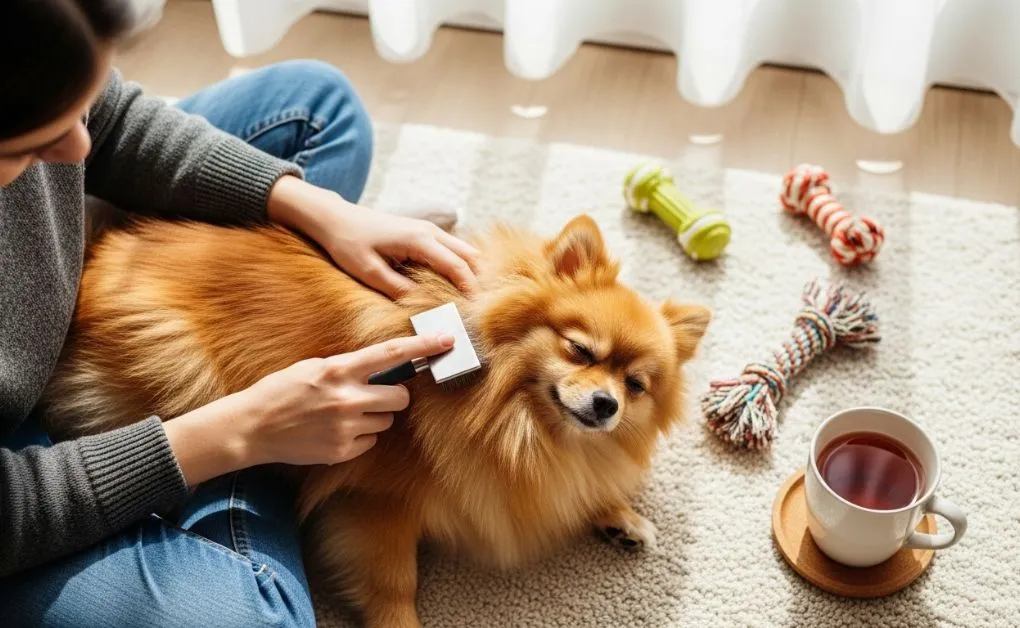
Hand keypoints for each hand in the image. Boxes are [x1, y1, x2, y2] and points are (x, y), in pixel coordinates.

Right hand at [164, 333, 453, 484]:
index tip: (448, 341)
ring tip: (343, 413)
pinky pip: (370, 440)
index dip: (424, 347)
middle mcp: (347, 398)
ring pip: (386, 420)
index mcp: (339, 370)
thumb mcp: (313, 367)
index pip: (392, 354)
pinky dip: (360, 435)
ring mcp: (346, 427)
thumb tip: (383, 366)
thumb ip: (348, 367)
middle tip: (375, 394)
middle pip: (400, 397)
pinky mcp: (342, 451)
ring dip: (374, 416)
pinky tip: (334, 431)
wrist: (251, 428)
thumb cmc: (280, 391)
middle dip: (394, 395)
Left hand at [268, 176, 479, 298]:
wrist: (336, 219)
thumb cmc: (349, 243)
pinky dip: (461, 265)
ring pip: (464, 250)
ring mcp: (429, 230)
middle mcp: (430, 232)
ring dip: (471, 272)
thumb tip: (424, 306)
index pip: (457, 266)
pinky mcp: (424, 233)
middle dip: (479, 280)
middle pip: (469, 255)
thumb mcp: (368, 272)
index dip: (470, 288)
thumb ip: (397, 289)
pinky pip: (453, 249)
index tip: (477, 310)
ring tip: (472, 299)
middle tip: (481, 307)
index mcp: (419, 240)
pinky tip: (456, 286)